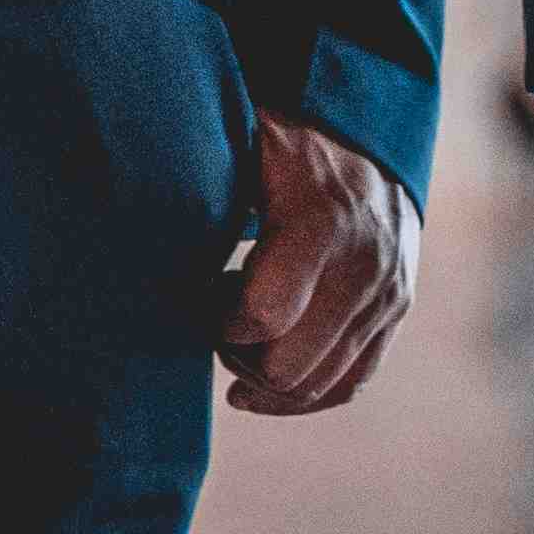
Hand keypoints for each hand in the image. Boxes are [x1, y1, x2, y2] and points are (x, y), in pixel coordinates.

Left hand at [218, 113, 418, 418]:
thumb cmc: (282, 143)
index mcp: (319, 223)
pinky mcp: (396, 312)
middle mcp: (363, 266)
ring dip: (267, 378)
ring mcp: (386, 294)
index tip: (196, 298)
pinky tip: (260, 386)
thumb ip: (201, 187)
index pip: (263, 315)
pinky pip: (351, 382)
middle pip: (290, 366)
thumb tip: (138, 230)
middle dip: (239, 356)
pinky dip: (303, 396)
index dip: (217, 322)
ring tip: (238, 339)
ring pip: (320, 385)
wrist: (367, 138)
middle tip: (214, 324)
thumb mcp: (241, 144)